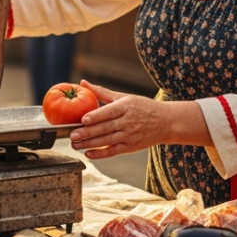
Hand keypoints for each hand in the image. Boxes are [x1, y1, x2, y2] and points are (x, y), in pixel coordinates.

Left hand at [67, 81, 205, 159]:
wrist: (165, 122)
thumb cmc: (142, 107)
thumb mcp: (124, 97)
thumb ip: (102, 92)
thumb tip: (83, 83)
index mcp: (125, 107)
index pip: (108, 112)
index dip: (96, 117)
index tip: (83, 120)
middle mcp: (127, 122)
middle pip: (105, 128)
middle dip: (87, 133)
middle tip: (72, 135)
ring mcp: (129, 136)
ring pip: (106, 141)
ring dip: (90, 144)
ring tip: (75, 145)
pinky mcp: (130, 147)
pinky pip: (113, 151)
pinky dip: (101, 154)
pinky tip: (89, 154)